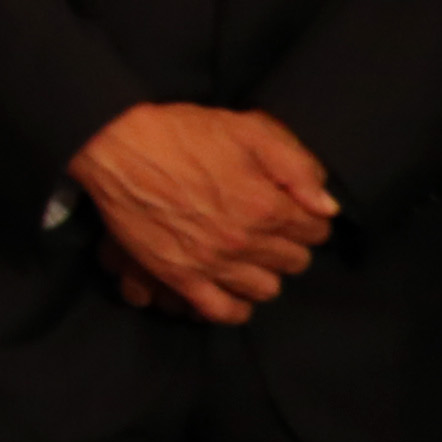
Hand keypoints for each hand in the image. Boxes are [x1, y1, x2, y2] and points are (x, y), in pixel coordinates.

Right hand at [70, 104, 334, 325]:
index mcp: (266, 205)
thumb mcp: (248, 131)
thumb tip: (326, 207)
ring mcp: (211, 262)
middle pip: (295, 261)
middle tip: (269, 228)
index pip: (317, 229)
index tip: (293, 209)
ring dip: (266, 272)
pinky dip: (235, 306)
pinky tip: (232, 289)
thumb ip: (297, 168)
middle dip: (289, 243)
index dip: (309, 217)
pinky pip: (222, 311)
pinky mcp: (179, 276)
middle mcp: (244, 241)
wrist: (115, 146)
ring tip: (250, 255)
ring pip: (266, 289)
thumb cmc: (181, 133)